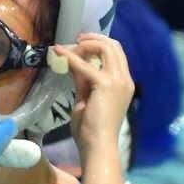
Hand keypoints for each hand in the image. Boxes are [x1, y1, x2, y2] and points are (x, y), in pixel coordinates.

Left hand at [54, 33, 134, 157]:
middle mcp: (125, 80)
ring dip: (85, 44)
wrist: (98, 145)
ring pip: (106, 48)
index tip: (81, 43)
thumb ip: (83, 80)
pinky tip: (58, 52)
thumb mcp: (87, 97)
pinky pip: (85, 65)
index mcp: (124, 83)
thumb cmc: (91, 128)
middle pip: (114, 46)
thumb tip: (73, 64)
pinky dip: (70, 56)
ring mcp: (118, 81)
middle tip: (76, 39)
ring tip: (68, 46)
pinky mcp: (106, 85)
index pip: (116, 54)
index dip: (99, 44)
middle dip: (93, 39)